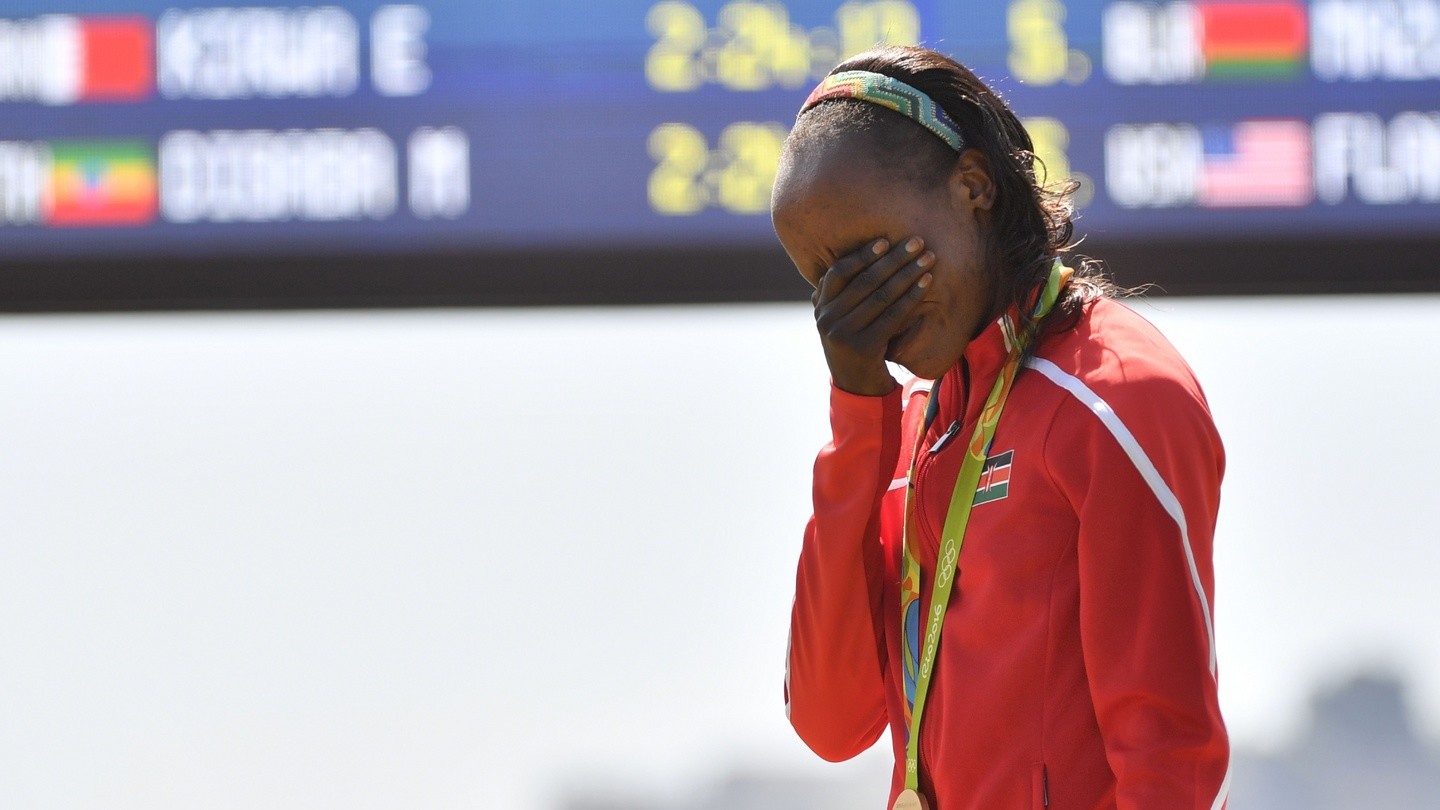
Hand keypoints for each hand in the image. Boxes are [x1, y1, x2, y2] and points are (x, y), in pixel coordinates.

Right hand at [812, 236, 934, 396]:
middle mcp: (828, 320)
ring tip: (927, 258)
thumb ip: (838, 297)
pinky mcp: (865, 347)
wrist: (857, 391)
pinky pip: (894, 315)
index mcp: (820, 309)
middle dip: (893, 258)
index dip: (862, 255)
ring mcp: (844, 335)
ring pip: (881, 295)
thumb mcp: (838, 323)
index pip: (838, 273)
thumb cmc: (854, 349)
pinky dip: (912, 295)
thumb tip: (847, 261)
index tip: (885, 241)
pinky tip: (927, 282)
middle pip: (865, 280)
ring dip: (908, 273)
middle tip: (916, 241)